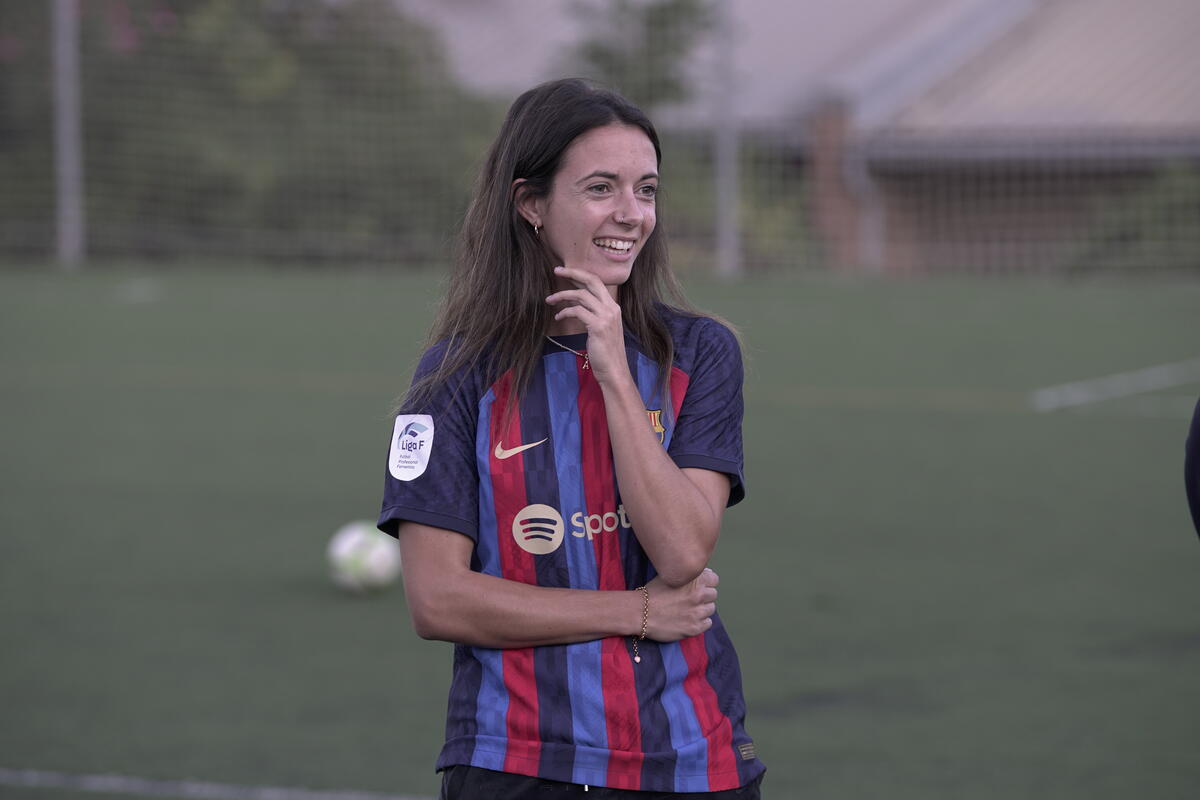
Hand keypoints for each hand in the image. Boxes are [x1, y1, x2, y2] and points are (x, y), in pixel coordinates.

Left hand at [545, 265, 628, 385]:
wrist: (614, 370)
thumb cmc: (606, 352)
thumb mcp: (602, 328)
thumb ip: (594, 314)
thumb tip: (579, 304)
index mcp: (613, 306)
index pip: (597, 282)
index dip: (580, 274)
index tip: (565, 271)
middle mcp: (612, 308)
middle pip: (591, 281)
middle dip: (572, 273)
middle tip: (556, 270)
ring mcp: (606, 316)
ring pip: (581, 295)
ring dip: (562, 295)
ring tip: (549, 300)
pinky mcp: (598, 326)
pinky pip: (577, 311)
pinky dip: (565, 312)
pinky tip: (558, 317)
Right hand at [643, 568, 717, 641]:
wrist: (639, 612)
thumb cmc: (652, 593)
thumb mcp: (670, 576)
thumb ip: (688, 574)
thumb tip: (702, 574)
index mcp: (694, 580)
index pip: (714, 579)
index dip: (706, 583)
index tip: (699, 587)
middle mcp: (699, 595)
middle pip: (713, 595)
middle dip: (704, 597)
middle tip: (690, 600)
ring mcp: (697, 612)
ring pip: (710, 609)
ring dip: (702, 610)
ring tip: (687, 610)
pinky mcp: (694, 628)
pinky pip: (707, 623)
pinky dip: (700, 622)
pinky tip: (688, 620)